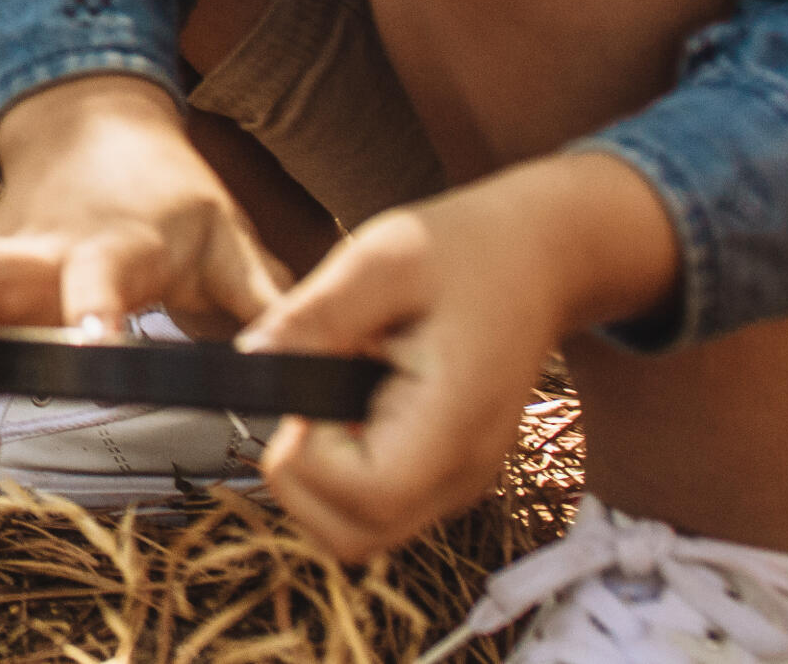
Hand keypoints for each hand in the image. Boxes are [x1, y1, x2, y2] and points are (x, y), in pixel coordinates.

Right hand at [0, 75, 290, 481]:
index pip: (96, 270)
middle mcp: (43, 248)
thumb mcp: (229, 236)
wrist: (91, 122)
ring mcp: (2, 258)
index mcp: (116, 239)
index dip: (91, 309)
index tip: (95, 354)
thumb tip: (317, 371)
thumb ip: (267, 303)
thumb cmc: (168, 192)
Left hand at [244, 155, 673, 560]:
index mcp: (455, 422)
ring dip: (316, 479)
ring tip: (325, 399)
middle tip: (306, 397)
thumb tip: (250, 358)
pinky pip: (376, 507)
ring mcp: (456, 482)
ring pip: (358, 532)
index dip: (310, 454)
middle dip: (300, 476)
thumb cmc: (465, 250)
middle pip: (352, 536)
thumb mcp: (384, 259)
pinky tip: (347, 407)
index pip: (365, 496)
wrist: (537, 259)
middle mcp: (461, 472)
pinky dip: (340, 474)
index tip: (306, 388)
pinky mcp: (444, 475)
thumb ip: (316, 314)